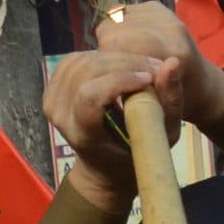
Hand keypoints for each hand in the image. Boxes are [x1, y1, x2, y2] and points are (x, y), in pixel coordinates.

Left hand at [41, 3, 223, 209]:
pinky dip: (103, 56)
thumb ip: (169, 101)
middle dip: (125, 63)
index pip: (90, 96)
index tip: (149, 78)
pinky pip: (75, 59)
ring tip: (143, 66)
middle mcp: (60, 116)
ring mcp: (51, 100)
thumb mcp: (163, 137)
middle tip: (155, 67)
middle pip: (87, 72)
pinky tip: (122, 66)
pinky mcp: (52, 87)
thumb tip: (172, 62)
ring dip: (116, 58)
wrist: (104, 167)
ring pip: (82, 60)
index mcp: (83, 134)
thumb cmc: (136, 155)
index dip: (120, 80)